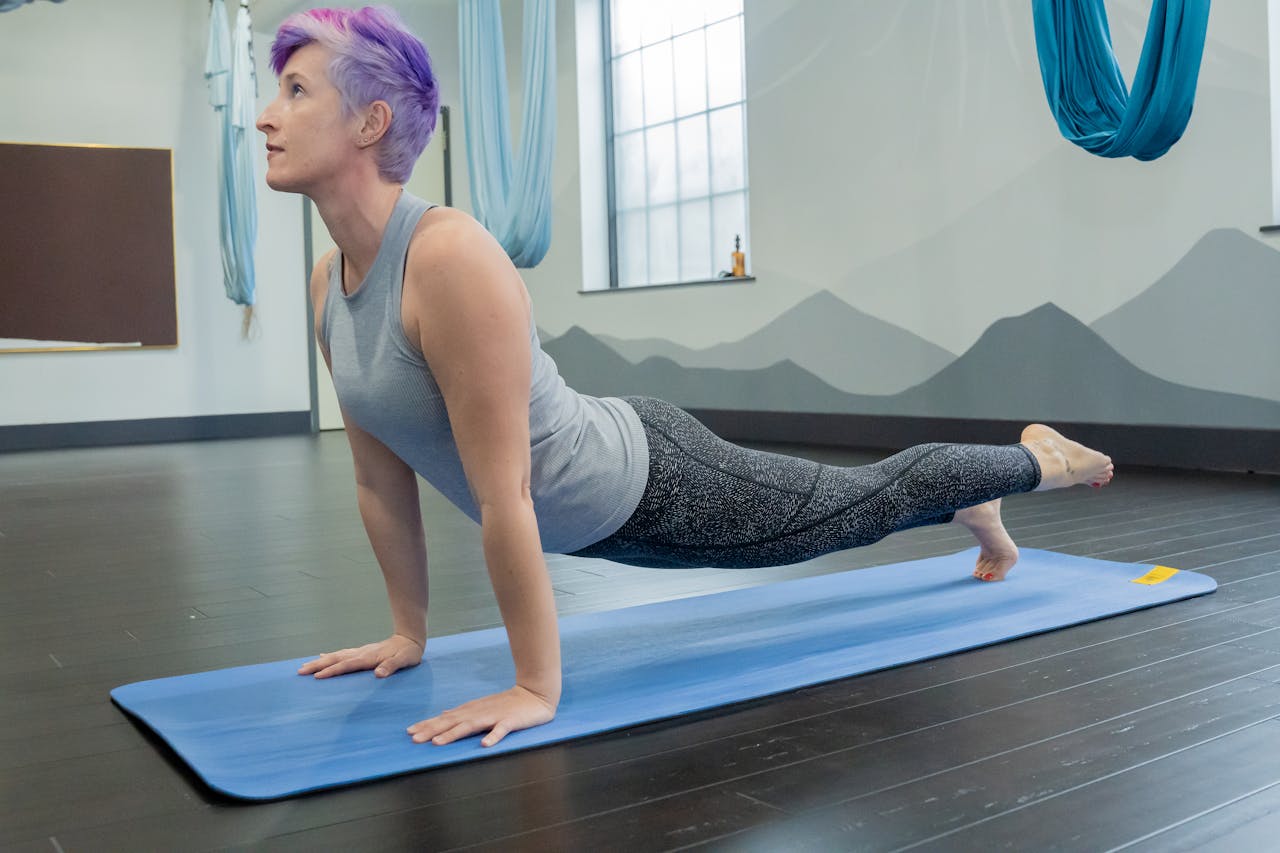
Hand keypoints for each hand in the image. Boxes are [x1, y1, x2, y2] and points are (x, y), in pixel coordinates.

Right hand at [297, 633, 423, 678]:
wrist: (410, 638)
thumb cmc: (408, 652)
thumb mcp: (404, 661)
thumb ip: (391, 666)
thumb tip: (378, 674)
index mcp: (369, 657)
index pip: (347, 665)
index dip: (333, 670)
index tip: (318, 676)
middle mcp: (361, 653)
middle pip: (336, 659)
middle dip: (318, 665)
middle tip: (301, 671)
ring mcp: (360, 652)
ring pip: (336, 656)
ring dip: (320, 661)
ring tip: (305, 666)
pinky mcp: (361, 652)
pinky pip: (342, 654)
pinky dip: (330, 656)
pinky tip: (322, 657)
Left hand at [407, 684, 556, 747]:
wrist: (535, 694)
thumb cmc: (507, 703)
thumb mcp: (481, 706)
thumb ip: (463, 712)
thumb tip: (443, 713)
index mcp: (471, 711)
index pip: (445, 719)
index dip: (427, 725)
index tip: (409, 732)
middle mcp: (479, 713)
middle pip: (452, 722)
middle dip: (432, 730)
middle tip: (414, 739)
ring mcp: (495, 716)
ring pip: (471, 725)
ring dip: (453, 734)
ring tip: (437, 743)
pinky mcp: (511, 721)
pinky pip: (501, 730)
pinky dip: (493, 736)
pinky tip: (484, 744)